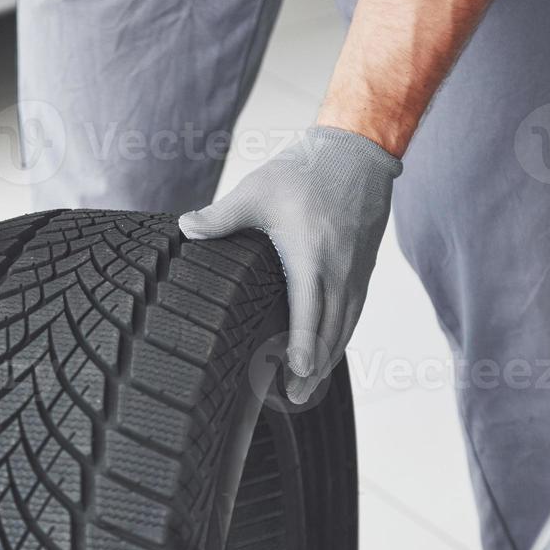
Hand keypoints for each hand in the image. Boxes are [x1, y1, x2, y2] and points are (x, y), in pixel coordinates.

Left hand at [178, 127, 400, 402]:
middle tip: (297, 397)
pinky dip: (342, 336)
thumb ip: (221, 217)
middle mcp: (340, 267)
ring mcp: (357, 270)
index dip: (305, 345)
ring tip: (310, 386)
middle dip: (316, 367)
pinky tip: (329, 351)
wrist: (357, 152)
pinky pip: (355, 311)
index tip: (298, 373)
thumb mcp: (257, 191)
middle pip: (332, 329)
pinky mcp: (365, 268)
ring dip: (330, 357)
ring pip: (346, 324)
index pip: (310, 310)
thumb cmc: (304, 171)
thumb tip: (184, 228)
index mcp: (312, 253)